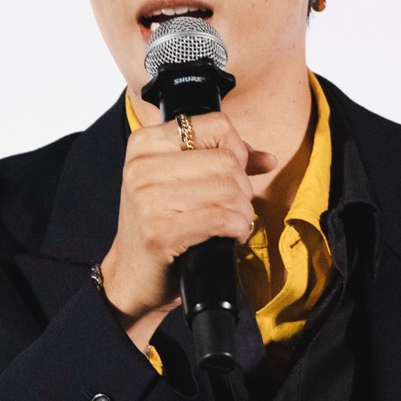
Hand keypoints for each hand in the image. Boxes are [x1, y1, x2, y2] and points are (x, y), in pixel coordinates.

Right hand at [99, 112, 275, 351]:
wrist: (132, 276)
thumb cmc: (159, 225)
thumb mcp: (181, 182)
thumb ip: (223, 161)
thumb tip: (268, 159)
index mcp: (145, 143)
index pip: (216, 125)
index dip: (237, 150)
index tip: (232, 174)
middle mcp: (142, 166)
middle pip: (227, 159)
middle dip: (242, 187)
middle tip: (233, 206)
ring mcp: (147, 198)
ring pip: (228, 189)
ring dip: (242, 212)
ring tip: (232, 223)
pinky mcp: (160, 230)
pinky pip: (221, 218)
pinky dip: (236, 228)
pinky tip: (230, 236)